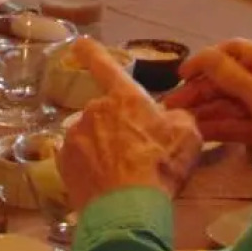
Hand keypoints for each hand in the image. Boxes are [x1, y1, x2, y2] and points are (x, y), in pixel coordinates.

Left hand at [59, 38, 202, 212]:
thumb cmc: (161, 166)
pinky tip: (103, 182)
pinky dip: (88, 165)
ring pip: (91, 135)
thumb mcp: (188, 135)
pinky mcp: (63, 161)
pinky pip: (77, 156)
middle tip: (136, 152)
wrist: (129, 208)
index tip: (79, 42)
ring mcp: (75, 135)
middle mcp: (95, 109)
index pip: (105, 65)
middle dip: (117, 126)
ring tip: (120, 173)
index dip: (92, 52)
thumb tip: (168, 115)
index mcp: (124, 97)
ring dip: (102, 146)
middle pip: (106, 112)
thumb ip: (178, 116)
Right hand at [164, 39, 251, 183]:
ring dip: (203, 109)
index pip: (233, 51)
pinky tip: (196, 132)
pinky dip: (216, 127)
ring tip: (177, 119)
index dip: (205, 60)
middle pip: (226, 79)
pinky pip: (234, 124)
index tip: (181, 74)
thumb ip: (229, 75)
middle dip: (199, 89)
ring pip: (227, 103)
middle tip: (171, 104)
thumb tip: (202, 56)